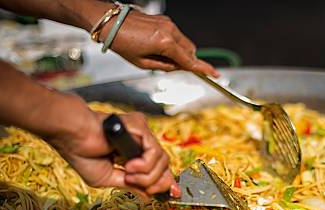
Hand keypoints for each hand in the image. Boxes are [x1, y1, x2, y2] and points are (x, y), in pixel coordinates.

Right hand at [45, 97, 179, 199]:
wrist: (72, 136)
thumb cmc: (83, 154)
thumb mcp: (109, 179)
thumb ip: (131, 186)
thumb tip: (149, 197)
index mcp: (133, 155)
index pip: (159, 169)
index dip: (167, 182)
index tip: (172, 195)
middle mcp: (140, 142)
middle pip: (165, 166)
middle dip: (156, 182)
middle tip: (138, 185)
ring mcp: (142, 133)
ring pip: (162, 161)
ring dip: (146, 175)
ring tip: (127, 173)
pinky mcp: (141, 126)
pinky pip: (155, 152)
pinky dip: (145, 165)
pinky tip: (129, 165)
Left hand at [100, 11, 218, 76]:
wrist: (109, 22)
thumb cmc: (122, 43)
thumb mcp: (143, 63)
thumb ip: (165, 66)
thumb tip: (178, 67)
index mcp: (165, 43)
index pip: (189, 60)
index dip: (203, 69)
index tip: (215, 75)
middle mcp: (170, 31)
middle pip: (191, 51)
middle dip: (187, 61)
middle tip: (170, 67)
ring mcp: (168, 23)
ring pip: (184, 43)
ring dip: (178, 52)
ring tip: (157, 55)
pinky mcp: (164, 19)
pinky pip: (176, 35)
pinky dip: (172, 44)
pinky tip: (155, 46)